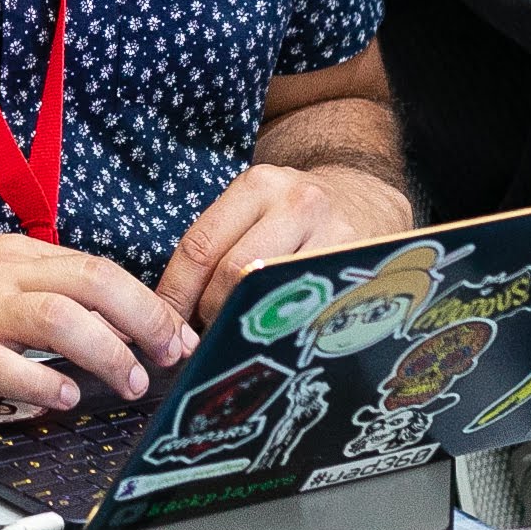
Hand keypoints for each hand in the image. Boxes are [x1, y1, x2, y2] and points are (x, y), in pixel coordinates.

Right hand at [0, 235, 197, 416]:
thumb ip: (45, 293)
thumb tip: (114, 325)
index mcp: (18, 256)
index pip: (99, 268)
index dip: (148, 303)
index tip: (179, 336)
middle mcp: (2, 276)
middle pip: (92, 282)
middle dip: (144, 319)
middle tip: (170, 356)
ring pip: (58, 317)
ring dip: (106, 352)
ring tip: (128, 382)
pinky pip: (4, 366)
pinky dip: (42, 384)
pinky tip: (62, 401)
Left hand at [157, 163, 412, 329]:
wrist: (366, 197)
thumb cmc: (295, 213)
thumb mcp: (256, 208)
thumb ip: (218, 247)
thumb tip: (172, 312)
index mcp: (257, 187)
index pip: (200, 247)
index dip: (176, 294)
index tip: (164, 325)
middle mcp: (296, 203)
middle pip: (233, 274)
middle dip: (209, 316)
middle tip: (200, 341)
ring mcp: (333, 235)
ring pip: (272, 296)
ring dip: (245, 327)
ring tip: (235, 342)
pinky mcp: (358, 266)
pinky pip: (311, 311)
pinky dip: (286, 331)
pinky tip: (276, 341)